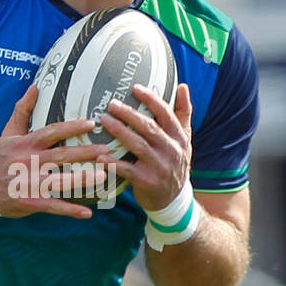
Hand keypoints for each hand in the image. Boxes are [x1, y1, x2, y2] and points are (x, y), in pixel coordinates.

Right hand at [0, 84, 113, 218]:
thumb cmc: (1, 158)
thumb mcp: (8, 133)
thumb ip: (22, 110)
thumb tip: (35, 87)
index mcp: (25, 144)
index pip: (51, 132)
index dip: (70, 127)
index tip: (91, 124)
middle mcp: (28, 162)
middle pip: (60, 156)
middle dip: (84, 153)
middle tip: (106, 150)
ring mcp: (28, 183)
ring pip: (59, 181)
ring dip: (82, 180)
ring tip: (102, 177)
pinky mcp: (29, 202)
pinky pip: (53, 206)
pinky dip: (70, 210)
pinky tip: (87, 212)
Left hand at [99, 82, 192, 211]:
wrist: (174, 200)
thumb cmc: (174, 163)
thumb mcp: (184, 140)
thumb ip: (183, 113)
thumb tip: (182, 86)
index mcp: (180, 137)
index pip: (166, 114)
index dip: (151, 99)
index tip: (135, 88)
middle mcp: (172, 151)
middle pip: (149, 128)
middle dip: (129, 114)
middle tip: (112, 104)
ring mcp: (160, 167)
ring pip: (138, 146)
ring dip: (120, 132)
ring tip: (104, 121)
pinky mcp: (147, 182)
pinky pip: (128, 170)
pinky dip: (114, 163)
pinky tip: (100, 157)